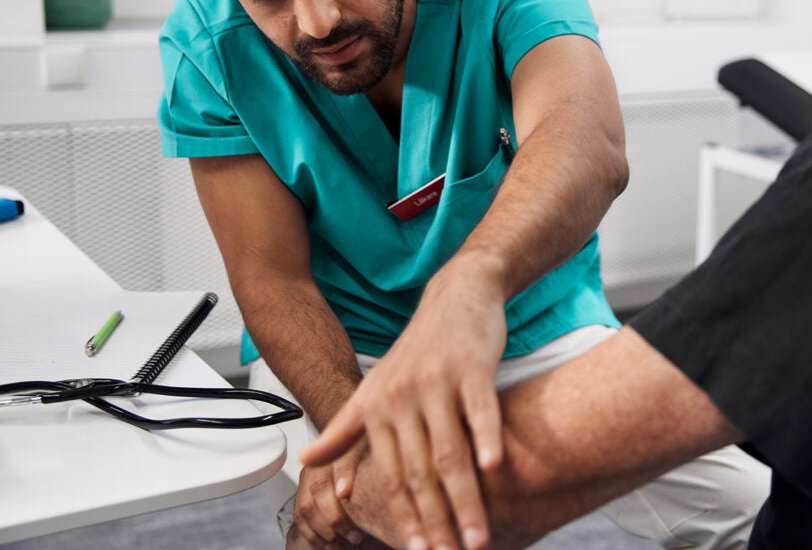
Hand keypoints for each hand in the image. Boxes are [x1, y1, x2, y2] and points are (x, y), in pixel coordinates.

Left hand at [301, 256, 509, 549]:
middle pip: (420, 474)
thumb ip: (344, 429)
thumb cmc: (419, 348)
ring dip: (466, 500)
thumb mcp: (374, 387)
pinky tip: (494, 468)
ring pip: (451, 452)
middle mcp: (403, 399)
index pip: (391, 477)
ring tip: (477, 536)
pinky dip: (487, 439)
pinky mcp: (471, 368)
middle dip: (437, 522)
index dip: (404, 519)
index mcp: (378, 410)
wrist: (457, 295)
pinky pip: (480, 410)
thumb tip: (308, 462)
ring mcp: (437, 384)